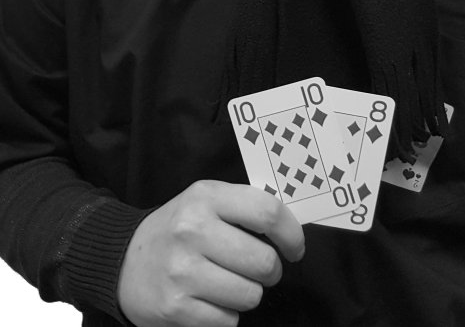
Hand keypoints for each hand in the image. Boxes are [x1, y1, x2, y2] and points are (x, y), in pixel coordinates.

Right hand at [117, 180, 304, 326]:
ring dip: (248, 293)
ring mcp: (182, 271)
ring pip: (249, 294)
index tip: (294, 248)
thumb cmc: (177, 228)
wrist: (122, 259)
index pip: (267, 212)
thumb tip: (290, 227)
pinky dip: (226, 315)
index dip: (291, 234)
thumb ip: (243, 206)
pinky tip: (209, 299)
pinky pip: (228, 321)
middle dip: (270, 271)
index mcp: (206, 197)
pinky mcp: (175, 307)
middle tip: (259, 269)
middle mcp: (193, 230)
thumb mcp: (205, 200)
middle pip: (264, 261)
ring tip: (229, 282)